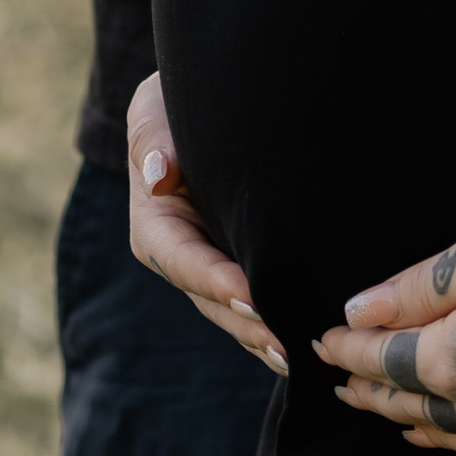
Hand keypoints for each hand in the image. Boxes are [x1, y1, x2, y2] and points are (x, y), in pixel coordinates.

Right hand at [125, 74, 286, 373]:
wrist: (206, 100)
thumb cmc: (177, 101)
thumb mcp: (154, 108)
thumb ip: (152, 138)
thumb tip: (157, 176)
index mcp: (154, 225)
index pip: (183, 261)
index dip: (217, 283)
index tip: (253, 300)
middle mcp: (179, 255)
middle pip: (211, 299)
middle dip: (247, 324)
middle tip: (286, 345)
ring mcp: (209, 265)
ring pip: (233, 311)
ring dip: (262, 335)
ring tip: (298, 355)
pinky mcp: (236, 264)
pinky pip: (252, 301)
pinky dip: (272, 323)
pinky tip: (302, 342)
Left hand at [315, 211, 455, 455]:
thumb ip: (416, 288)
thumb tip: (356, 310)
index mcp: (450, 359)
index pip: (382, 358)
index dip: (349, 347)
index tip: (324, 339)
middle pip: (410, 403)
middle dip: (370, 392)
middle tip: (342, 385)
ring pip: (453, 436)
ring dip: (414, 426)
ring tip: (393, 420)